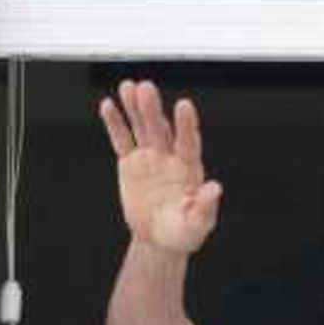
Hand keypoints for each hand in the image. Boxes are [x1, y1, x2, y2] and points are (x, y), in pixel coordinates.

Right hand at [99, 77, 221, 257]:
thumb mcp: (197, 224)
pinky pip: (122, 140)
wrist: (159, 237)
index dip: (186, 124)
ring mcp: (150, 157)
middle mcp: (170, 156)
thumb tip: (215, 188)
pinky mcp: (131, 163)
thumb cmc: (183, 231)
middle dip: (153, 109)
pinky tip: (109, 106)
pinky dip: (115, 123)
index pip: (189, 142)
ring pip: (141, 128)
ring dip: (134, 108)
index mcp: (190, 168)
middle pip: (161, 129)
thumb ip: (205, 206)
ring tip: (128, 86)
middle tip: (145, 88)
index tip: (183, 105)